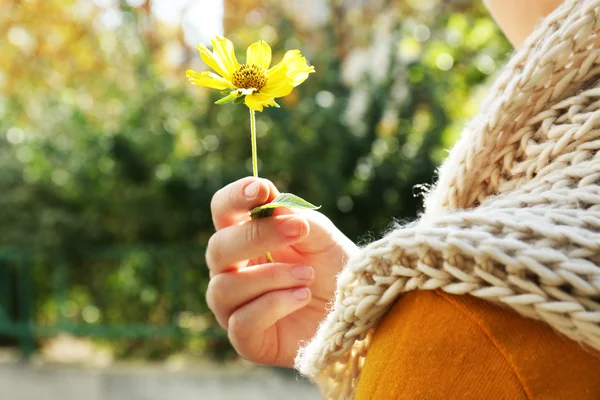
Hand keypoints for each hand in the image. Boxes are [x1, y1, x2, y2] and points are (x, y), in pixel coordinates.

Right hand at [206, 177, 357, 366]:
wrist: (355, 312)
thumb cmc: (333, 269)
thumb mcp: (321, 236)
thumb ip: (295, 218)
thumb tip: (270, 205)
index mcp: (245, 237)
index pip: (222, 210)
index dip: (234, 197)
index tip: (260, 190)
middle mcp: (231, 270)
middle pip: (217, 248)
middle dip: (257, 236)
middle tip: (297, 230)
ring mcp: (234, 306)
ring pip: (225, 287)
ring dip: (272, 276)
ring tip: (308, 275)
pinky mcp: (247, 339)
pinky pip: (242, 322)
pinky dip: (274, 305)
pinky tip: (302, 296)